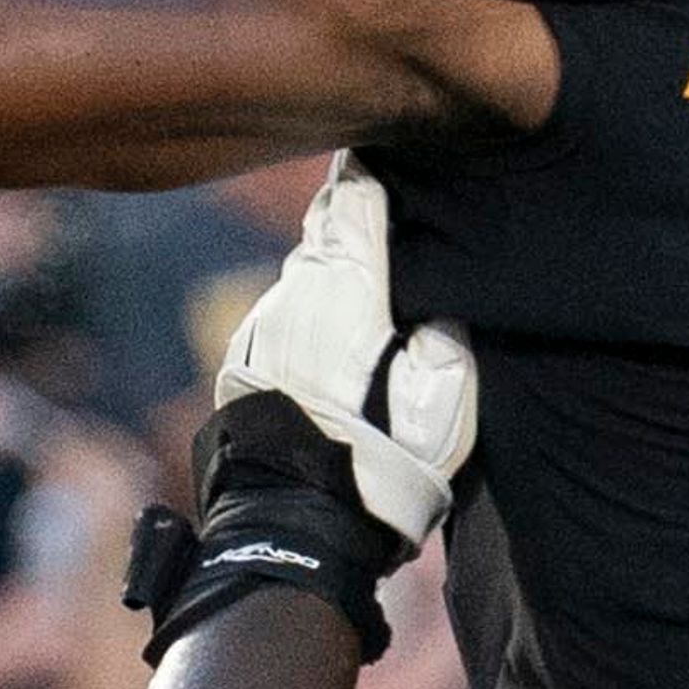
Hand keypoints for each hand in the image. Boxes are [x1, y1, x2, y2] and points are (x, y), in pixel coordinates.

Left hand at [209, 152, 475, 547]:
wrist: (296, 526)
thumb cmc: (383, 465)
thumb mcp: (444, 403)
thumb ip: (445, 334)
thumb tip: (437, 300)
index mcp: (349, 284)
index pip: (357, 196)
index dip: (377, 174)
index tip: (397, 162)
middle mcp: (297, 290)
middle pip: (326, 227)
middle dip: (355, 219)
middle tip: (390, 216)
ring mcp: (263, 321)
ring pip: (303, 270)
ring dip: (332, 272)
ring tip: (368, 291)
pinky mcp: (243, 355)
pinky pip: (283, 313)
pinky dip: (308, 313)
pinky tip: (331, 342)